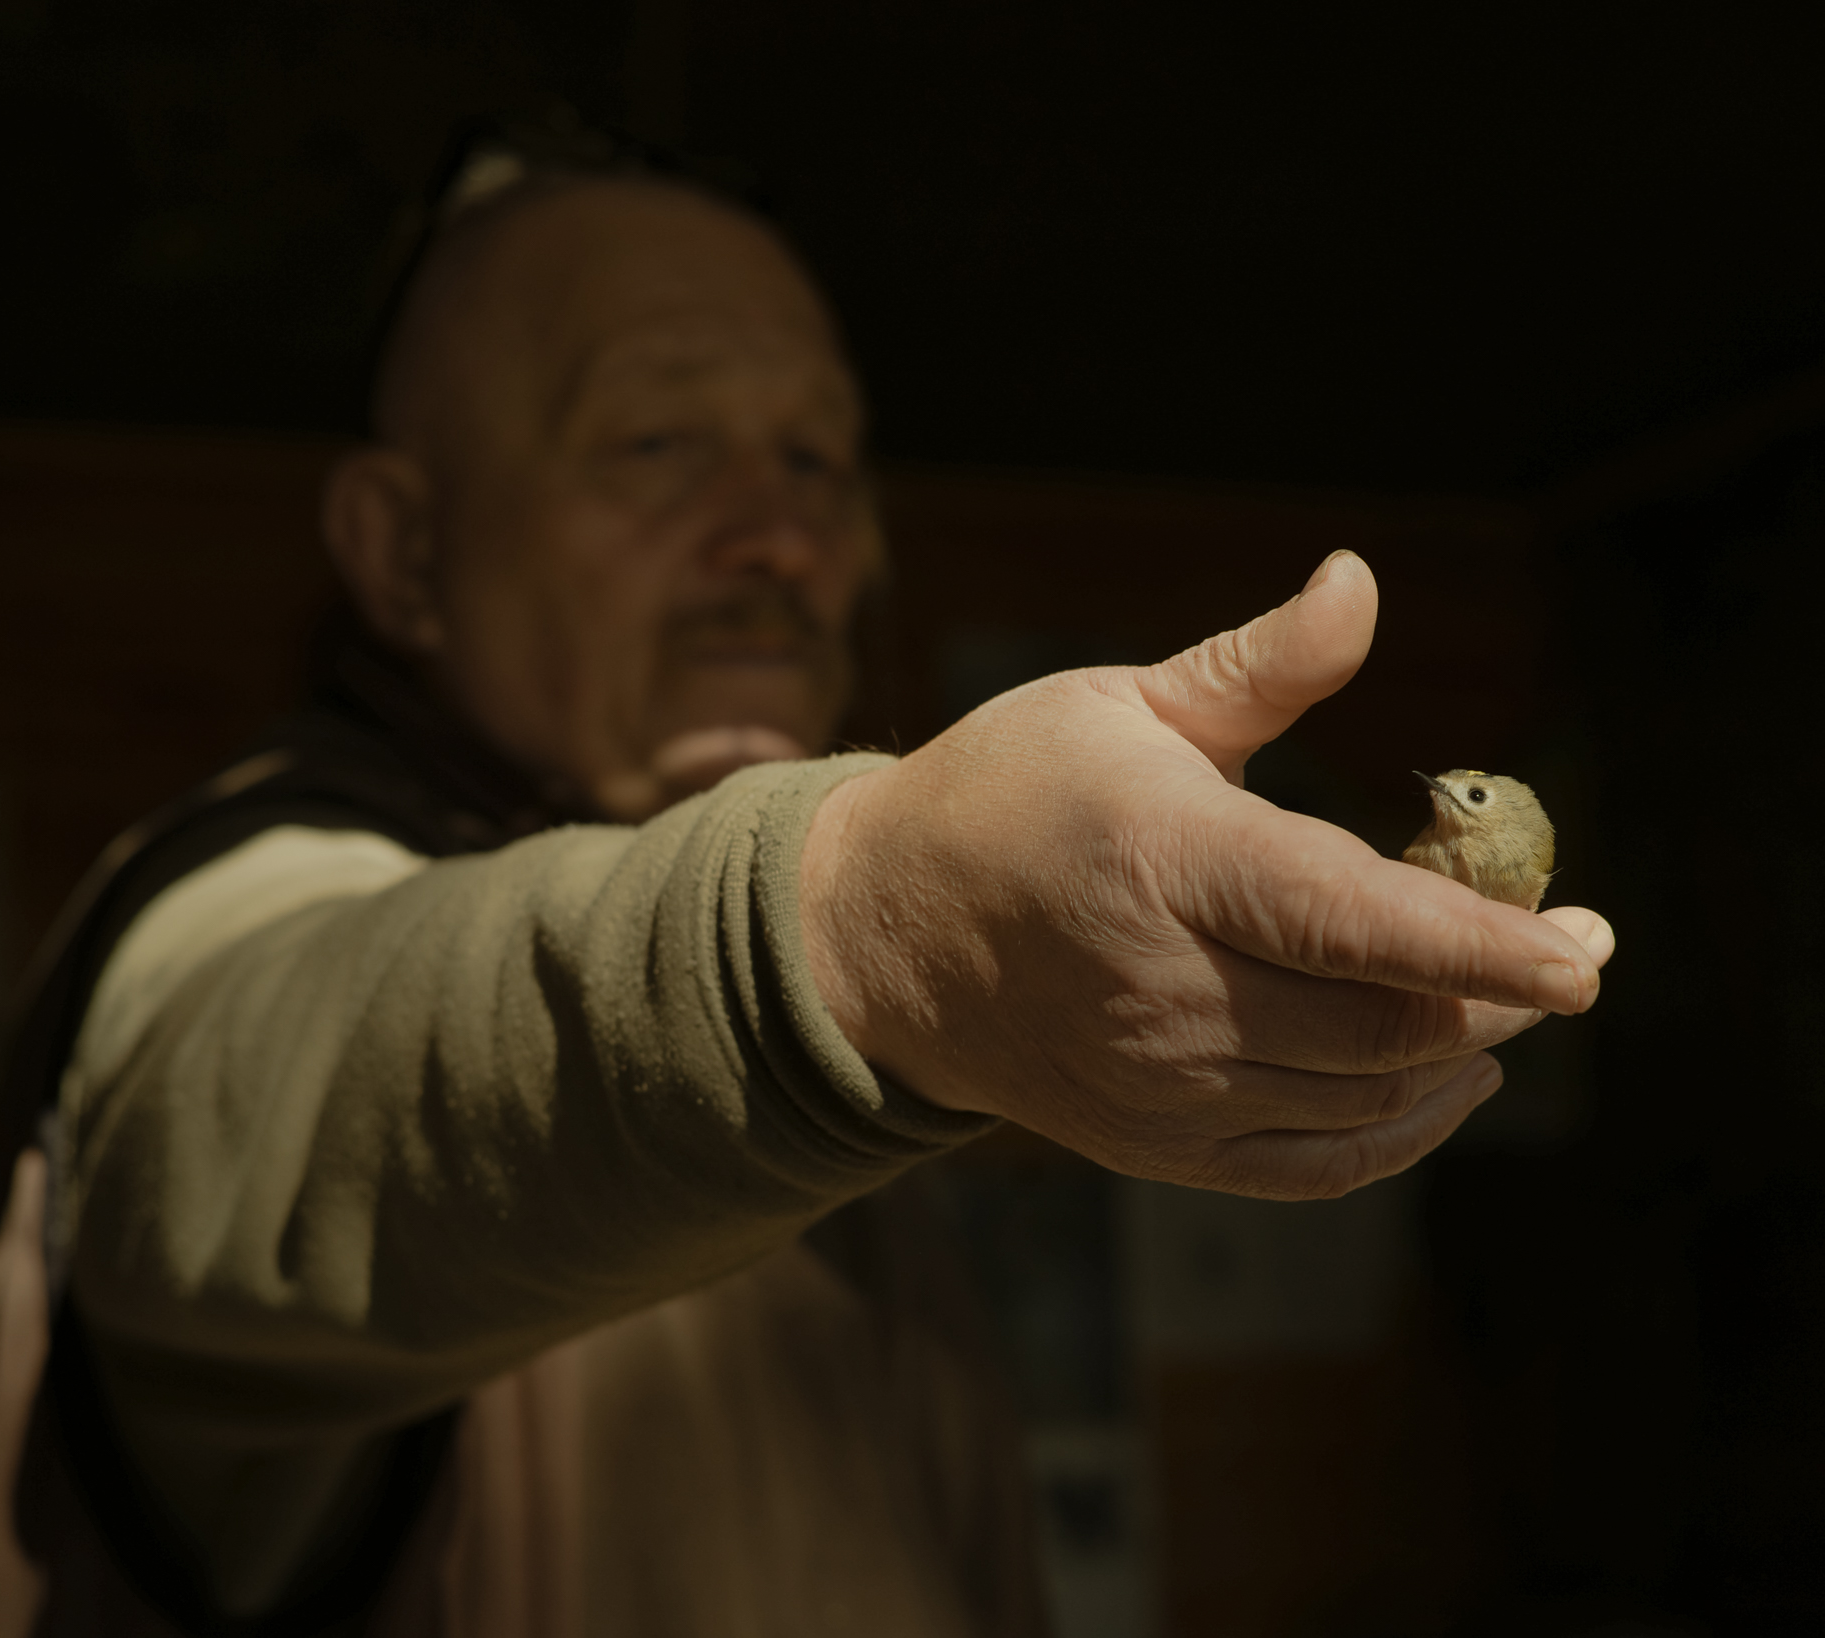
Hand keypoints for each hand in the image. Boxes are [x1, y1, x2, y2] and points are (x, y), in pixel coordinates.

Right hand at [800, 551, 1613, 1198]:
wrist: (882, 935)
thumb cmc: (1008, 793)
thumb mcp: (1119, 703)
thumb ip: (1259, 664)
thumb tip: (1362, 580)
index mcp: (1161, 859)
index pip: (1349, 921)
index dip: (1482, 941)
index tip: (1587, 952)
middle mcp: (1162, 989)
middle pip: (1384, 1025)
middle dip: (1503, 993)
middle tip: (1568, 947)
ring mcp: (1157, 1083)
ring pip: (1366, 1097)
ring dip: (1464, 1051)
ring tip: (1508, 995)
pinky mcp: (1154, 1143)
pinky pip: (1315, 1165)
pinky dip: (1401, 1132)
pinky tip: (1447, 1080)